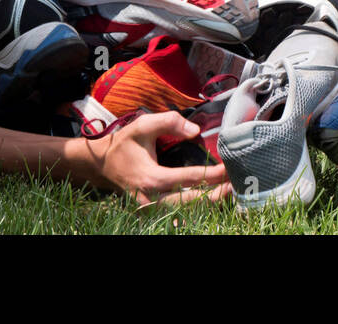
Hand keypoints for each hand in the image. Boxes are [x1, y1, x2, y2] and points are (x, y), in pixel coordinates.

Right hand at [77, 111, 230, 207]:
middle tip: (235, 184)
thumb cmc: (124, 144)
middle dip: (217, 194)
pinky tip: (209, 199)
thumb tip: (195, 131)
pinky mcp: (152, 213)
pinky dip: (195, 208)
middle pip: (193, 203)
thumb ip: (169, 122)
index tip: (229, 168)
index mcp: (152, 178)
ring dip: (208, 203)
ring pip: (187, 213)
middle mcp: (153, 200)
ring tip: (227, 192)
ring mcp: (152, 210)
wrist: (102, 166)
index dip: (213, 174)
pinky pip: (178, 214)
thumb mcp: (142, 125)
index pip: (191, 179)